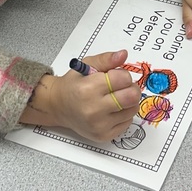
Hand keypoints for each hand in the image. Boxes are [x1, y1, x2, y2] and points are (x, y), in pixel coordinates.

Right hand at [21, 50, 141, 141]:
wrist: (59, 106)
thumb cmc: (73, 85)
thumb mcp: (86, 65)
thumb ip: (106, 59)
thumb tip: (123, 54)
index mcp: (88, 89)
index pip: (123, 79)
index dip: (122, 75)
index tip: (114, 76)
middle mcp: (93, 109)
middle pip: (132, 96)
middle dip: (130, 88)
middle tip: (121, 86)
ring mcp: (99, 125)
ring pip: (132, 110)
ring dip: (128, 102)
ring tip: (114, 98)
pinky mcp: (104, 135)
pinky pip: (128, 122)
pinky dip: (123, 114)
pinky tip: (111, 110)